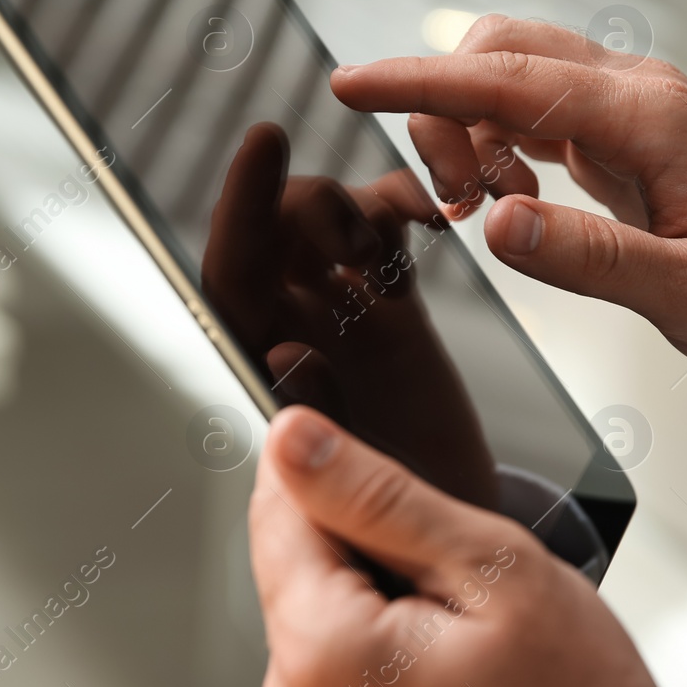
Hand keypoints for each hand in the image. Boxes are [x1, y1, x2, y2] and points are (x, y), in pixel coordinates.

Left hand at [203, 122, 497, 507]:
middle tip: (356, 245)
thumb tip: (282, 349)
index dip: (240, 203)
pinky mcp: (393, 314)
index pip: (232, 270)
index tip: (263, 140)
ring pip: (329, 222)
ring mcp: (343, 319)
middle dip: (313, 207)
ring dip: (359, 209)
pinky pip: (385, 237)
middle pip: (279, 229)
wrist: (453, 546)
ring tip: (384, 254)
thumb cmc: (395, 537)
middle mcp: (293, 333)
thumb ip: (316, 417)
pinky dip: (403, 212)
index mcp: (263, 370)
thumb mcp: (354, 488)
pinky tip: (431, 223)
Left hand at [250, 405, 682, 686]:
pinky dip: (381, 654)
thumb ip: (380, 496)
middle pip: (295, 568)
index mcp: (322, 659)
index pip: (275, 513)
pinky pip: (333, 674)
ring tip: (459, 636)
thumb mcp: (492, 569)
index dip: (334, 474)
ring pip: (317, 617)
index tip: (392, 478)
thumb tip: (295, 440)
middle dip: (367, 549)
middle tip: (456, 580)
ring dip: (376, 603)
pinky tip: (444, 672)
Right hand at [329, 14, 686, 402]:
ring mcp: (630, 105)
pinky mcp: (624, 128)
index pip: (511, 81)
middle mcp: (636, 94)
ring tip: (480, 206)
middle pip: (502, 53)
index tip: (349, 84)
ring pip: (513, 72)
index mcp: (650, 121)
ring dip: (470, 126)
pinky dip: (498, 141)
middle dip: (445, 112)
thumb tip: (496, 225)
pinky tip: (510, 198)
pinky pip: (534, 106)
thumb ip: (592, 260)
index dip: (421, 83)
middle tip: (452, 202)